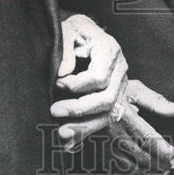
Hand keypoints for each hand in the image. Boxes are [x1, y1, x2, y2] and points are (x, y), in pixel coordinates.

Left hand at [51, 14, 126, 147]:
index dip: (75, 85)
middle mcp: (120, 69)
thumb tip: (63, 73)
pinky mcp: (113, 96)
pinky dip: (86, 132)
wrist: (82, 31)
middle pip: (107, 99)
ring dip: (84, 127)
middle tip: (54, 110)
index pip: (99, 78)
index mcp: (110, 50)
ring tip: (61, 135)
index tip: (55, 82)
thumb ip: (66, 49)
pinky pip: (104, 119)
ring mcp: (119, 85)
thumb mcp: (67, 30)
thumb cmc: (74, 30)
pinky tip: (69, 144)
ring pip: (108, 114)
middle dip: (79, 110)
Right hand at [108, 81, 173, 174]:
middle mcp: (115, 133)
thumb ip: (158, 102)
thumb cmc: (114, 90)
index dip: (164, 152)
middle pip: (141, 156)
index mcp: (125, 117)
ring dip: (149, 172)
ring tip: (163, 171)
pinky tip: (144, 172)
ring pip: (130, 166)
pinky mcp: (102, 150)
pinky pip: (119, 168)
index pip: (148, 139)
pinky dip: (134, 173)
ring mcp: (107, 144)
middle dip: (161, 164)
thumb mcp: (136, 90)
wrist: (89, 95)